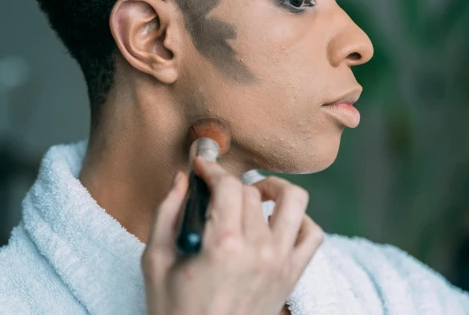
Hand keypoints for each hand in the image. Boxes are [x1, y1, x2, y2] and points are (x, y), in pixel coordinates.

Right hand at [141, 157, 323, 314]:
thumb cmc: (175, 313)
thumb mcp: (155, 263)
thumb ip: (167, 213)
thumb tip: (182, 180)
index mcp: (223, 245)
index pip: (228, 185)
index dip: (212, 170)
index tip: (201, 167)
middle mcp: (259, 251)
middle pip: (252, 193)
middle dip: (230, 185)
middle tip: (214, 192)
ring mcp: (280, 263)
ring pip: (292, 202)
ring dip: (274, 189)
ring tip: (255, 194)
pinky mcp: (292, 277)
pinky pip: (312, 235)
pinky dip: (300, 220)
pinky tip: (277, 222)